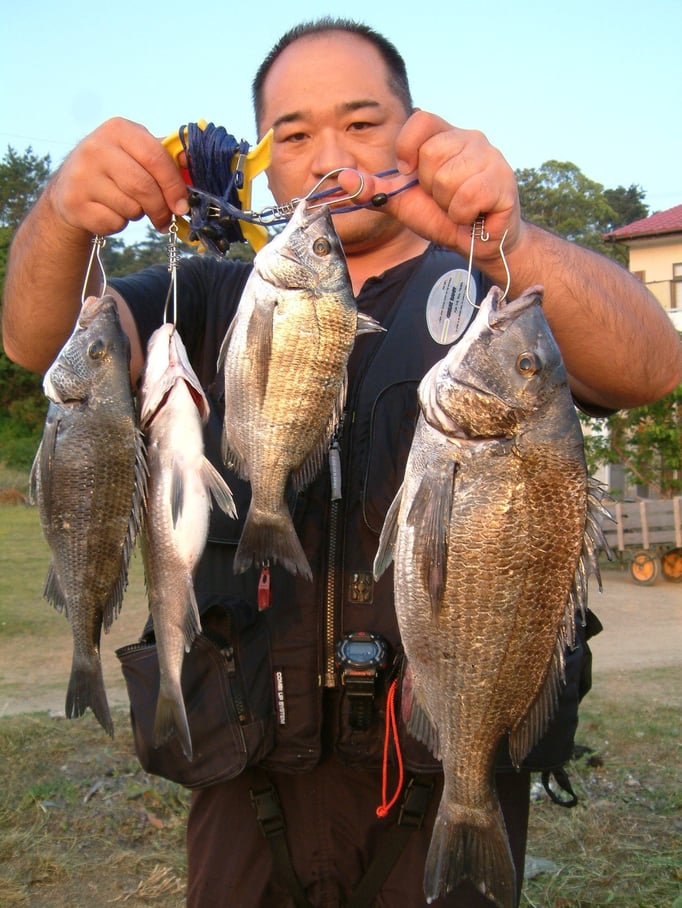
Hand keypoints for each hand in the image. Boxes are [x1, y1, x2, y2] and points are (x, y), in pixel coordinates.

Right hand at [47, 117, 189, 235]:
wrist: (69, 188)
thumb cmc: (116, 170)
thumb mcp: (136, 153)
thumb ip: (165, 157)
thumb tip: (191, 162)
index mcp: (118, 129)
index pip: (156, 157)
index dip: (174, 186)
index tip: (182, 205)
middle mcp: (95, 148)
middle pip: (144, 187)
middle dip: (161, 209)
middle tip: (166, 219)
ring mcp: (82, 175)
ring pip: (131, 208)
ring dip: (138, 214)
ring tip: (129, 205)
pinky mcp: (74, 202)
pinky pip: (114, 222)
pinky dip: (119, 224)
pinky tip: (110, 212)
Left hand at [344, 111, 523, 268]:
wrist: (479, 244)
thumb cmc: (444, 217)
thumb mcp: (403, 202)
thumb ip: (375, 189)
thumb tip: (343, 179)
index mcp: (445, 136)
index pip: (420, 119)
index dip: (409, 149)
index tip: (412, 173)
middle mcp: (470, 137)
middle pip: (430, 154)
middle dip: (430, 188)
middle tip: (444, 199)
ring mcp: (491, 156)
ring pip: (447, 178)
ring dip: (447, 205)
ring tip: (459, 208)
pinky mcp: (503, 180)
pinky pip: (468, 196)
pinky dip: (464, 215)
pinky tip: (474, 215)